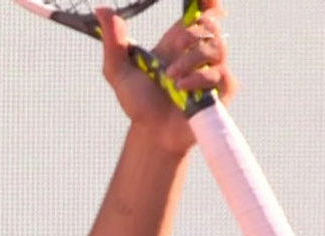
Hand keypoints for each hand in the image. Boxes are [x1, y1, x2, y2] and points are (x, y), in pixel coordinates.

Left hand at [98, 0, 234, 155]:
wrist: (151, 133)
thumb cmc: (138, 102)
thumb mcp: (118, 71)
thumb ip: (113, 41)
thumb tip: (102, 10)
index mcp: (177, 42)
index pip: (199, 13)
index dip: (206, 2)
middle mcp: (197, 52)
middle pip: (210, 25)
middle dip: (192, 33)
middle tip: (177, 46)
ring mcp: (213, 69)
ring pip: (215, 47)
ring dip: (190, 59)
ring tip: (171, 77)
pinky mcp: (223, 88)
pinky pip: (219, 73)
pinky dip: (198, 79)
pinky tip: (181, 88)